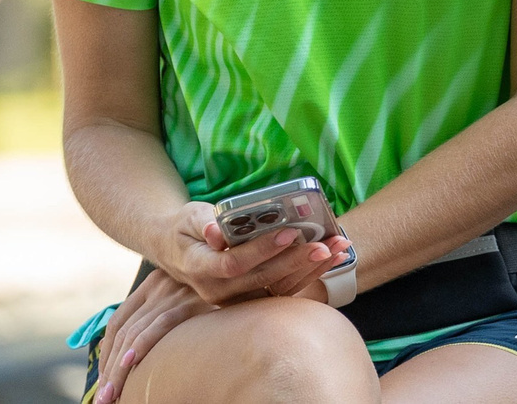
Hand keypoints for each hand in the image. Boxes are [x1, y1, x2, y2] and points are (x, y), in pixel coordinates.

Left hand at [89, 266, 220, 403]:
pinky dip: (141, 347)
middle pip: (123, 331)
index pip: (118, 322)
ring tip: (112, 394)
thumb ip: (150, 321)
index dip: (105, 354)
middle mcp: (160, 283)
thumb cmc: (213, 307)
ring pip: (135, 333)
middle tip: (103, 398)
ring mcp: (175, 291)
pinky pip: (160, 326)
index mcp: (152, 283)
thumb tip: (114, 351)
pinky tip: (129, 365)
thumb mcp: (176, 307)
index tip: (103, 382)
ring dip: (119, 368)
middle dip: (109, 368)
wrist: (245, 283)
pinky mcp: (192, 301)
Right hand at [153, 201, 350, 307]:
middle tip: (326, 244)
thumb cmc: (187, 229)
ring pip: (277, 289)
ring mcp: (235, 299)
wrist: (178, 252)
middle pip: (263, 279)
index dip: (263, 250)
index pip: (235, 264)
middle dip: (298, 261)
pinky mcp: (250, 298)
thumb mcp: (190, 218)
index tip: (290, 233)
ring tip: (338, 248)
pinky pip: (282, 291)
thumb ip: (204, 223)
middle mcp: (218, 290)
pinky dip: (308, 275)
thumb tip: (216, 232)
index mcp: (201, 268)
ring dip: (311, 270)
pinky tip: (331, 259)